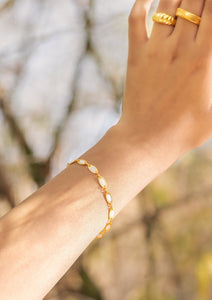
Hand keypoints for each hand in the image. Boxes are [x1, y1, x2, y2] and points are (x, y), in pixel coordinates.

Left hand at [117, 0, 211, 165]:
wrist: (146, 140)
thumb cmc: (184, 131)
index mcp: (204, 59)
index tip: (211, 4)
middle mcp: (180, 48)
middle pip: (194, 3)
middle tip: (200, 0)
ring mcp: (155, 50)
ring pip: (168, 5)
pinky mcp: (135, 56)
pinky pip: (135, 21)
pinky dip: (140, 4)